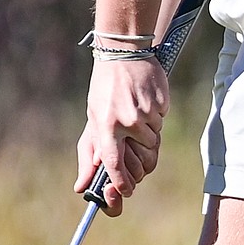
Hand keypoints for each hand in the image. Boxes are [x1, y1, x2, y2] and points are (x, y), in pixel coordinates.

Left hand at [74, 55, 168, 214]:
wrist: (123, 53)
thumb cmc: (104, 89)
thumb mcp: (93, 118)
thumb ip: (90, 154)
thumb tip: (82, 186)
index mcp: (107, 125)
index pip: (114, 163)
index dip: (121, 182)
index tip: (125, 191)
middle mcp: (128, 121)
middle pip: (145, 157)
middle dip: (142, 158)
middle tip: (136, 147)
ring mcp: (146, 112)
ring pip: (155, 140)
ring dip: (148, 135)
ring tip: (135, 113)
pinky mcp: (161, 103)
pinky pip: (162, 121)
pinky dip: (155, 117)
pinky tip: (144, 101)